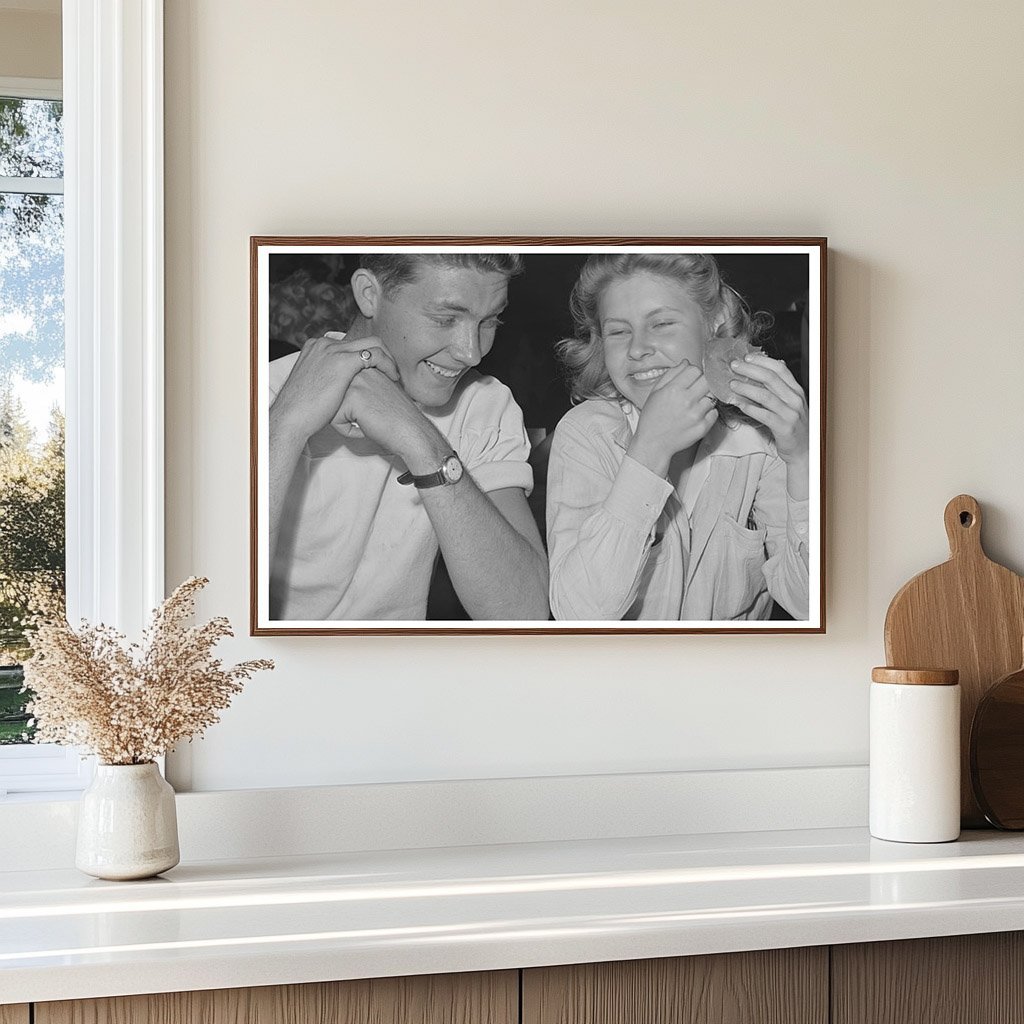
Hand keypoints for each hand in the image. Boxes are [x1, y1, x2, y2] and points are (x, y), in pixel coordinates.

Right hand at [270, 331, 397, 441]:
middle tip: (390, 371)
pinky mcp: (342, 361)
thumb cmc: (302, 409)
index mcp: (318, 347)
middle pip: (363, 340)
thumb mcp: (314, 384)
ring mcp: (333, 350)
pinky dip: (388, 364)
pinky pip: (375, 354)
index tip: (378, 371)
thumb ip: (326, 377)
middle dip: (381, 354)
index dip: (367, 357)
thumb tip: (336, 385)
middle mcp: (325, 344)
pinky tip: (392, 378)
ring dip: (387, 358)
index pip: (350, 344)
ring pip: (373, 343)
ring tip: (394, 375)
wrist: (292, 416)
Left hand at [335, 369, 449, 469]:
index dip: (348, 403)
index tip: (368, 409)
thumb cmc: (397, 416)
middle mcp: (359, 369)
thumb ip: (361, 382)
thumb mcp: (379, 390)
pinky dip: (346, 430)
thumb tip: (338, 389)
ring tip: (364, 421)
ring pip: (330, 405)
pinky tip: (364, 428)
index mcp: (366, 364)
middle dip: (343, 410)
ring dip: (344, 419)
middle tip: (366, 416)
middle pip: (332, 393)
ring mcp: (356, 381)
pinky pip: (334, 419)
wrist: (412, 432)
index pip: (338, 384)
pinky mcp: (352, 397)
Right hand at [628, 361, 717, 475]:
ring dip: (706, 398)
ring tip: (695, 404)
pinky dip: (708, 412)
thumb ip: (671, 374)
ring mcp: (696, 415)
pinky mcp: (703, 427)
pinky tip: (697, 415)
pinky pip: (714, 412)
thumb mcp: (655, 392)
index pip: (695, 370)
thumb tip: (686, 363)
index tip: (690, 379)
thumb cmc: (652, 418)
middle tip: (695, 390)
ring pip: (713, 396)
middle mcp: (687, 401)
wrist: (653, 444)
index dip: (693, 373)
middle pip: (707, 380)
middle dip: (702, 383)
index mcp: (673, 390)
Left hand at [728, 353, 808, 464]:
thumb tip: (777, 363)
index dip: (762, 361)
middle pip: (770, 378)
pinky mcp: (784, 428)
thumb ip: (783, 386)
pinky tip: (738, 404)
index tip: (746, 357)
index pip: (780, 369)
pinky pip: (764, 415)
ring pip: (765, 396)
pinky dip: (750, 408)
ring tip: (732, 384)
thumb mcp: (792, 403)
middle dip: (750, 370)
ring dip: (746, 388)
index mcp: (796, 391)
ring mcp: (790, 413)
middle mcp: (795, 399)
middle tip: (734, 366)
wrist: (805, 450)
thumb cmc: (794, 425)